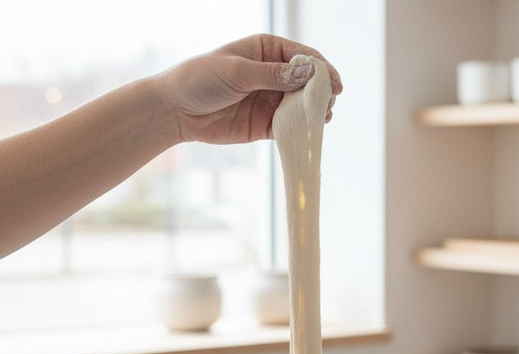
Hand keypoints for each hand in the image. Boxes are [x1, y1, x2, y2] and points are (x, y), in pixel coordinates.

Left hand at [160, 34, 343, 143]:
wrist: (177, 110)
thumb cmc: (201, 79)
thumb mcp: (238, 71)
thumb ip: (273, 75)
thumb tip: (308, 72)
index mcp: (266, 50)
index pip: (302, 56)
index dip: (321, 69)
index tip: (334, 84)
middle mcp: (273, 74)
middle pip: (307, 82)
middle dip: (321, 92)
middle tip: (330, 104)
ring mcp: (270, 100)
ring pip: (301, 106)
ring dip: (314, 112)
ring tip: (324, 118)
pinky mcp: (266, 124)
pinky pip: (289, 127)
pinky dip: (301, 130)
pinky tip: (309, 133)